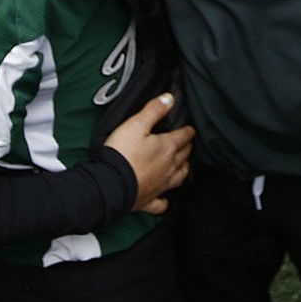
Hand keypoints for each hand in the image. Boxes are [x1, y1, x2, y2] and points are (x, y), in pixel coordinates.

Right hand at [103, 92, 191, 213]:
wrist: (110, 184)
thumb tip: (170, 98)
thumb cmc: (122, 153)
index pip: (184, 137)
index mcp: (167, 148)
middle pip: (184, 156)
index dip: (188, 131)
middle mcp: (169, 168)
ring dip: (183, 170)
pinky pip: (161, 203)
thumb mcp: (136, 124)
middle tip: (186, 143)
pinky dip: (165, 201)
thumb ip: (154, 110)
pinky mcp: (149, 200)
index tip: (190, 129)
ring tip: (184, 165)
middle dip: (187, 148)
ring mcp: (161, 186)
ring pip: (179, 177)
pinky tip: (165, 199)